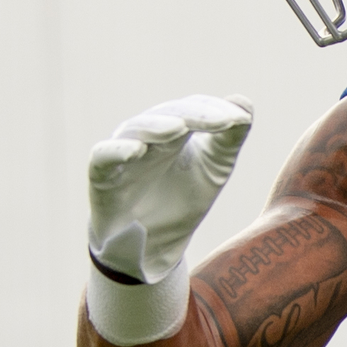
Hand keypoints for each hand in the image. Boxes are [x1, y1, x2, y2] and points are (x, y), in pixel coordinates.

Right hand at [88, 96, 252, 285]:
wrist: (154, 243)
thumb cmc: (182, 199)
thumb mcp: (214, 169)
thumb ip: (229, 139)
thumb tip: (244, 103)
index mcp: (174, 130)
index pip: (192, 109)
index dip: (214, 110)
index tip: (241, 119)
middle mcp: (147, 135)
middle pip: (168, 115)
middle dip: (195, 116)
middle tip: (221, 120)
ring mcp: (123, 152)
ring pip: (136, 130)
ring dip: (158, 127)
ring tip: (179, 128)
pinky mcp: (102, 175)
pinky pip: (104, 156)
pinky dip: (118, 150)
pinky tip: (136, 150)